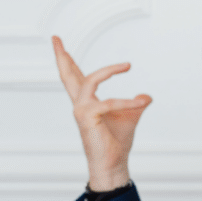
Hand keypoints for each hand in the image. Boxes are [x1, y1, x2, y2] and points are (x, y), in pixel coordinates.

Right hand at [53, 35, 151, 190]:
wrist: (114, 163)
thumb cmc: (117, 141)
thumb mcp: (130, 116)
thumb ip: (136, 104)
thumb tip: (147, 96)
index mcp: (87, 102)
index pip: (76, 77)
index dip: (69, 61)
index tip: (60, 43)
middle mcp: (80, 104)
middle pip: (68, 75)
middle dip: (62, 56)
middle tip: (54, 37)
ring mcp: (81, 110)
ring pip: (90, 81)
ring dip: (110, 71)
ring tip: (127, 65)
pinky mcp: (88, 117)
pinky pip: (109, 103)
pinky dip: (126, 102)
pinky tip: (140, 102)